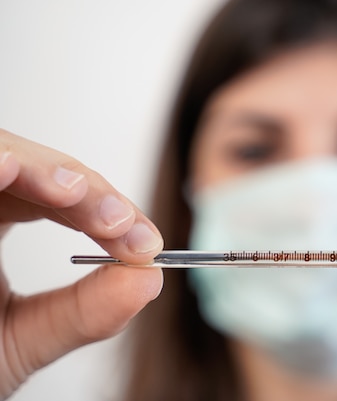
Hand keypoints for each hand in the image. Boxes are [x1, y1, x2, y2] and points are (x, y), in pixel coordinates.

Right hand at [0, 129, 163, 398]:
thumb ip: (84, 313)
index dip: (111, 214)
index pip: (66, 197)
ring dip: (33, 166)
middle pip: (34, 168)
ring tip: (70, 193)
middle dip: (83, 191)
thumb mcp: (19, 341)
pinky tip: (2, 170)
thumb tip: (150, 279)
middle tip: (118, 223)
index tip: (147, 245)